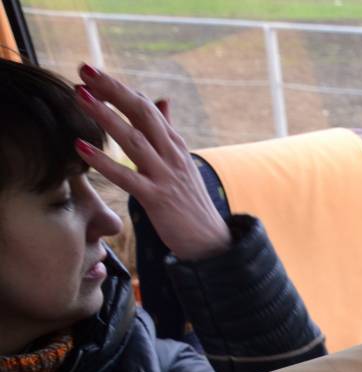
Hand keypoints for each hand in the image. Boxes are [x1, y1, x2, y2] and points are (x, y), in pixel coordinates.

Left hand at [71, 64, 230, 261]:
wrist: (211, 242)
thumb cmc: (190, 203)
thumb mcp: (180, 162)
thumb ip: (168, 131)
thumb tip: (162, 100)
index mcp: (175, 145)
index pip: (147, 108)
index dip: (120, 89)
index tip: (94, 74)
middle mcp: (171, 155)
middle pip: (142, 114)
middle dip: (113, 90)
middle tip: (85, 70)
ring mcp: (165, 176)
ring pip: (133, 139)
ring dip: (105, 116)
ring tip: (80, 96)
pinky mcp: (157, 199)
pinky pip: (127, 177)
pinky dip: (104, 162)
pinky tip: (81, 147)